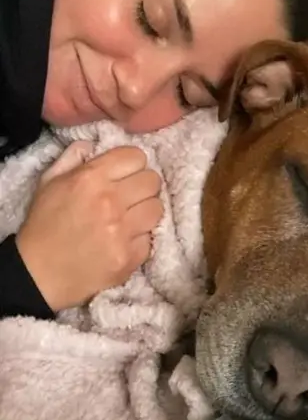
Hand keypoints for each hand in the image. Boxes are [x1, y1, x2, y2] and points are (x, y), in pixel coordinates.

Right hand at [16, 141, 162, 311]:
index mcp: (91, 178)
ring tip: (131, 218)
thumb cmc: (44, 225)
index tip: (125, 174)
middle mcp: (110, 201)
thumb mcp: (50, 182)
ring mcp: (122, 231)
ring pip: (157, 208)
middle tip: (130, 196)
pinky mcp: (130, 257)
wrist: (39, 274)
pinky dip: (141, 239)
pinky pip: (151, 237)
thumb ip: (72, 158)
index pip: (137, 156)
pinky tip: (124, 240)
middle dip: (142, 186)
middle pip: (152, 180)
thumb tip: (93, 145)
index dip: (132, 164)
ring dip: (146, 211)